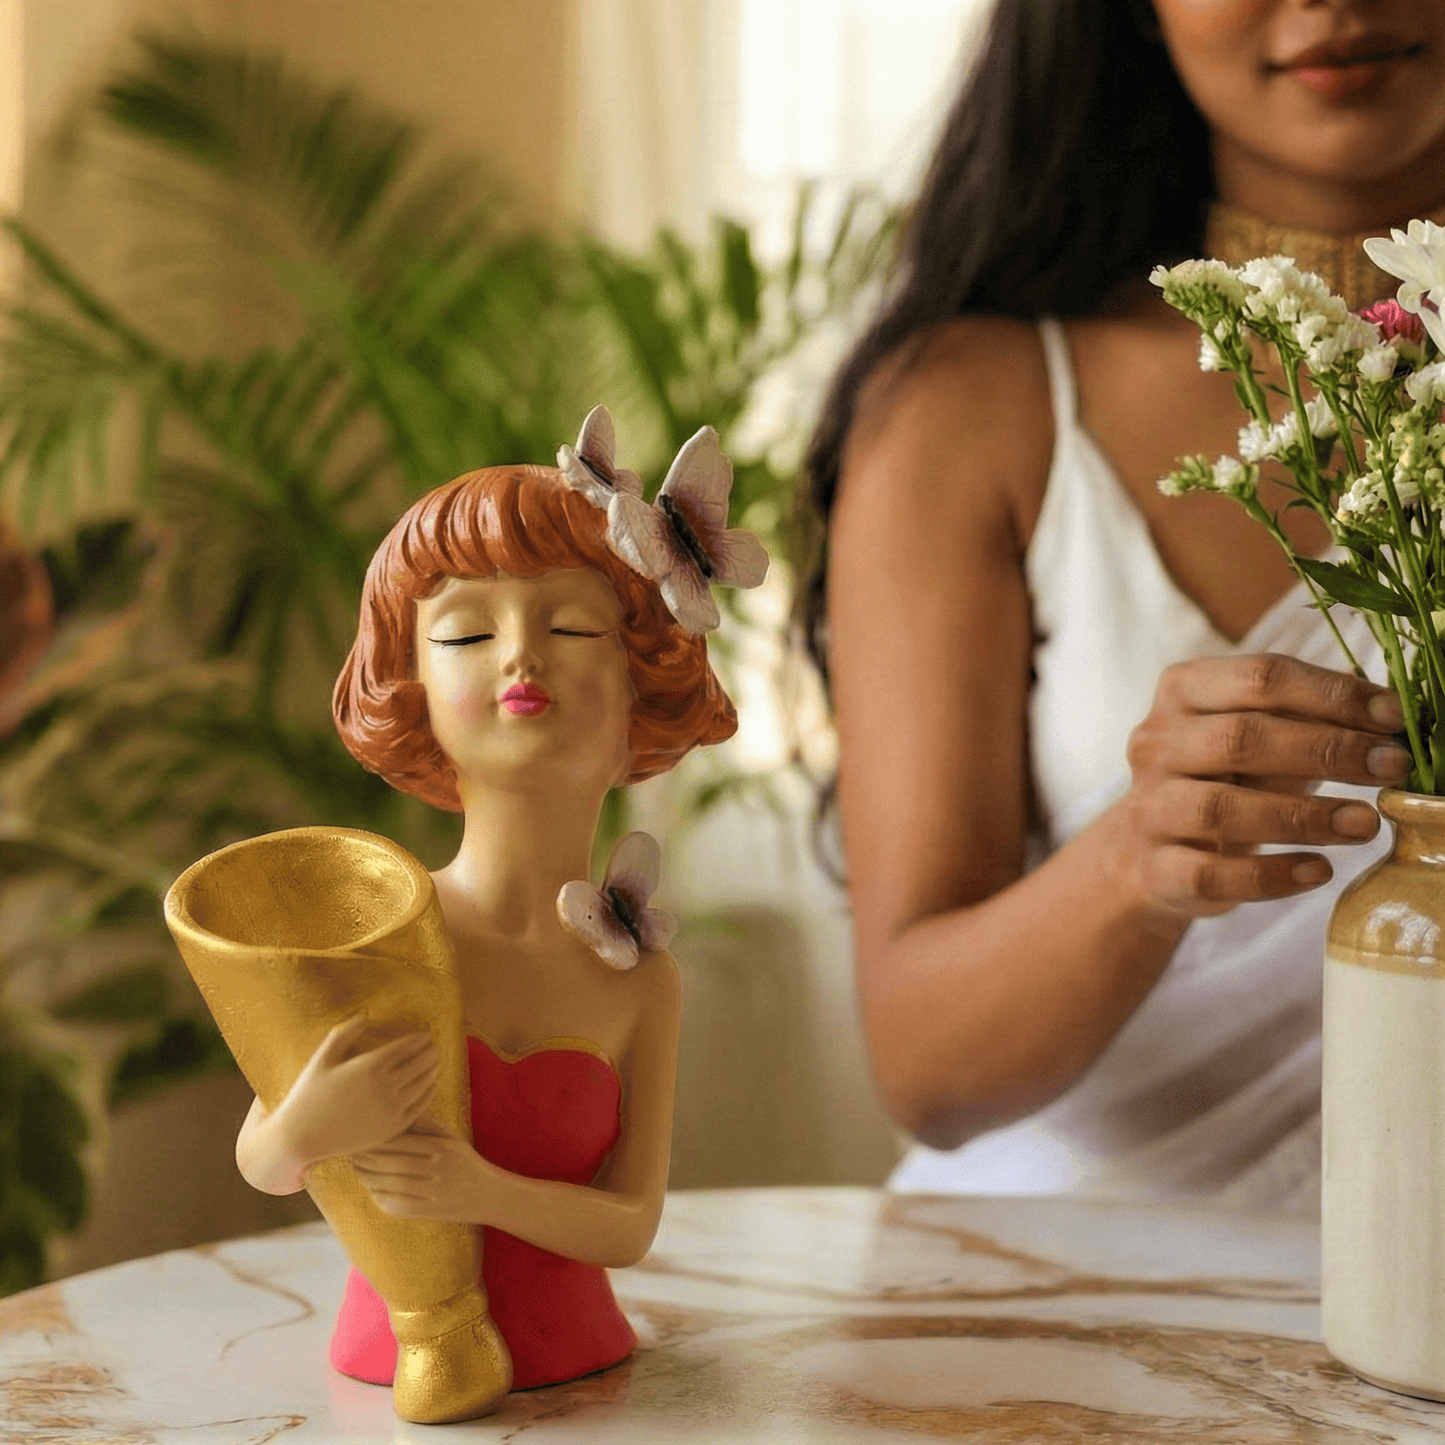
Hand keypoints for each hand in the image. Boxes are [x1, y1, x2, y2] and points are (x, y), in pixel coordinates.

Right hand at [277, 1016, 438, 1167]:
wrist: (301, 1136)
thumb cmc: (309, 1093)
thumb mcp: (323, 1057)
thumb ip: (345, 1033)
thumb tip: (365, 1016)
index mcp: (370, 1066)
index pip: (407, 1047)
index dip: (420, 1039)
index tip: (426, 1035)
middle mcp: (385, 1087)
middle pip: (420, 1064)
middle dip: (430, 1053)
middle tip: (434, 1047)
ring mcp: (390, 1109)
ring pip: (424, 1085)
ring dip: (433, 1071)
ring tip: (435, 1063)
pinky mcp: (392, 1128)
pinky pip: (420, 1108)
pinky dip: (429, 1094)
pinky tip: (430, 1087)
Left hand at [350, 1120, 490, 1223]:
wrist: (489, 1195)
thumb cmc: (466, 1163)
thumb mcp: (452, 1139)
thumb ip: (427, 1126)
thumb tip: (400, 1112)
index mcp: (441, 1148)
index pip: (400, 1142)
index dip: (377, 1141)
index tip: (362, 1137)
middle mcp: (438, 1169)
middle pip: (393, 1163)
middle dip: (368, 1159)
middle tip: (352, 1153)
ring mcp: (434, 1192)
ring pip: (393, 1184)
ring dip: (370, 1178)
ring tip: (358, 1170)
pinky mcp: (431, 1211)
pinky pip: (400, 1205)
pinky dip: (383, 1198)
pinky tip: (373, 1191)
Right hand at [1119, 653, 1409, 916]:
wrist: (1156, 847)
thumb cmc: (1225, 778)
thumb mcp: (1260, 734)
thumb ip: (1311, 715)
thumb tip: (1387, 704)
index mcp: (1183, 692)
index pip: (1261, 678)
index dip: (1332, 696)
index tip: (1393, 717)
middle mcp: (1155, 744)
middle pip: (1239, 738)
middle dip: (1327, 751)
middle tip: (1391, 767)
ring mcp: (1149, 807)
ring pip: (1221, 809)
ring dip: (1304, 817)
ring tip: (1366, 824)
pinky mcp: (1156, 868)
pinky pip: (1210, 875)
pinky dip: (1270, 876)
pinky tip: (1319, 871)